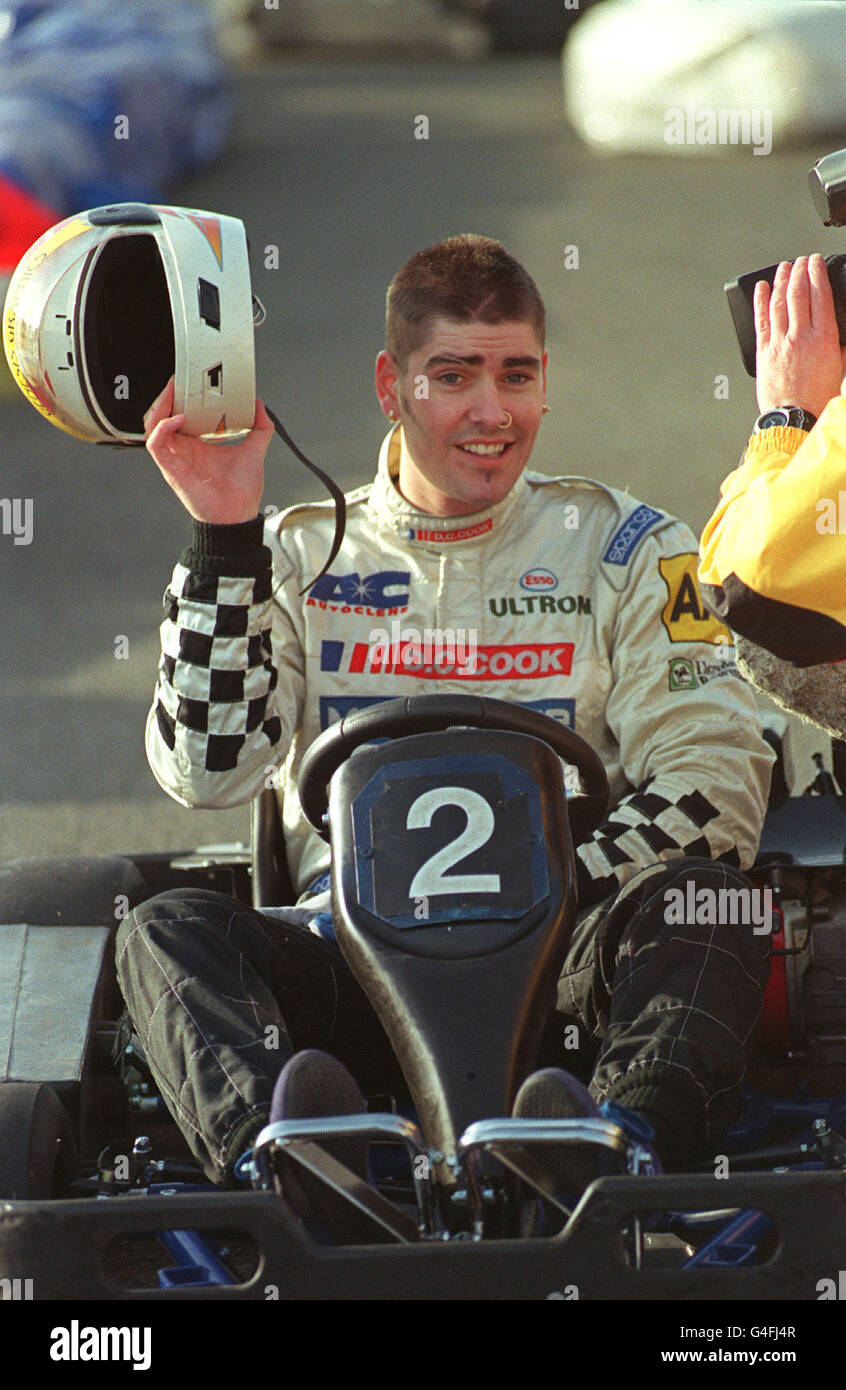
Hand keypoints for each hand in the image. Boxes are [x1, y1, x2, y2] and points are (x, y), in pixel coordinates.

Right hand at [143, 377, 274, 522]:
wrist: (238, 516)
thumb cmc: (241, 491)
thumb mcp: (254, 450)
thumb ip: (259, 427)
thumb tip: (260, 404)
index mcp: (197, 443)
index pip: (179, 412)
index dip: (180, 395)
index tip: (190, 378)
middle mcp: (182, 448)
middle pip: (162, 414)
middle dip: (167, 394)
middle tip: (180, 378)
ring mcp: (174, 457)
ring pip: (152, 424)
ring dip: (160, 405)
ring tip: (174, 391)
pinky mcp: (170, 468)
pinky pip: (155, 443)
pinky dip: (163, 427)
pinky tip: (179, 418)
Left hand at [754, 255, 845, 418]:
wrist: (793, 418)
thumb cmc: (815, 399)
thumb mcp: (840, 370)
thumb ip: (841, 348)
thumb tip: (843, 338)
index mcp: (823, 339)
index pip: (820, 296)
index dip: (816, 274)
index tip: (815, 262)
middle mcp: (800, 337)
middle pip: (798, 294)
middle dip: (799, 271)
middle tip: (800, 260)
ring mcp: (779, 343)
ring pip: (779, 303)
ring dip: (781, 281)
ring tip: (784, 267)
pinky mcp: (763, 352)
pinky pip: (761, 320)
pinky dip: (761, 301)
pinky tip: (761, 289)